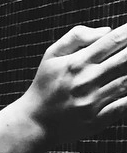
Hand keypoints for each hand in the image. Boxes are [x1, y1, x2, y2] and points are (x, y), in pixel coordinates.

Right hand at [22, 24, 126, 143]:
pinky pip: (123, 106)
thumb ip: (76, 37)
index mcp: (77, 62)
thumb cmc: (45, 86)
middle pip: (125, 59)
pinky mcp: (97, 119)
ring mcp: (93, 101)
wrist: (34, 122)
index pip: (112, 41)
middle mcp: (87, 80)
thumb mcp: (51, 55)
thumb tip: (106, 31)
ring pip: (126, 83)